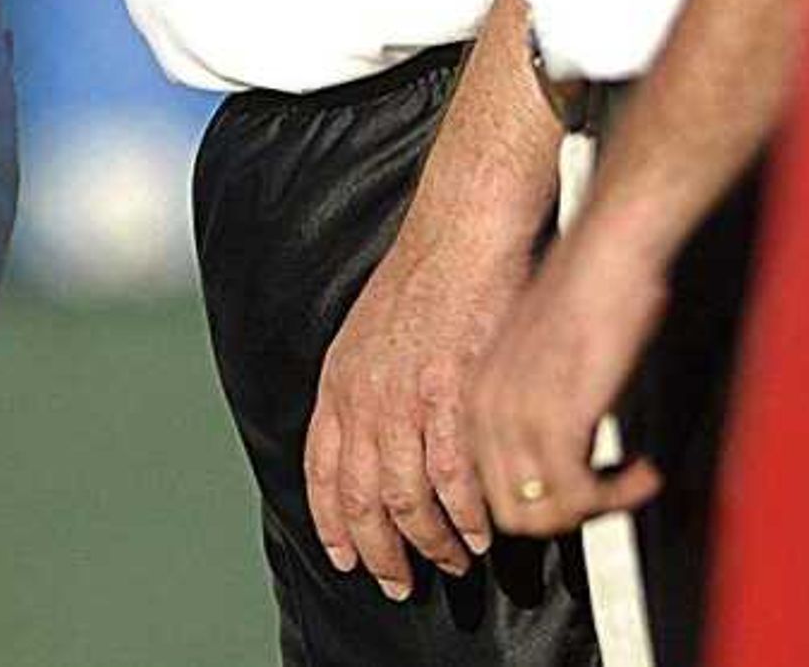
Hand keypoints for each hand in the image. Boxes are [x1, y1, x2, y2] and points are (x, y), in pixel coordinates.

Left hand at [304, 210, 535, 597]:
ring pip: (409, 499)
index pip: (323, 473)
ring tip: (457, 558)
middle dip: (383, 552)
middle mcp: (363, 397)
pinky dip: (469, 514)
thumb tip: (374, 432)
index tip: (348, 558)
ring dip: (434, 541)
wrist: (466, 226)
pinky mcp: (452, 394)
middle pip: (363, 500)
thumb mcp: (368, 329)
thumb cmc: (430, 271)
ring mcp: (406, 398)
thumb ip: (364, 384)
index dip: (333, 524)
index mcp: (340, 382)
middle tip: (404, 582)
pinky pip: (454, 478)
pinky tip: (485, 527)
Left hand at [468, 216, 665, 536]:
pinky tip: (645, 468)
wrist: (611, 244)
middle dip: (570, 516)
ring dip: (600, 509)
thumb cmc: (594, 285)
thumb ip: (538, 407)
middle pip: (512, 514)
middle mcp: (487, 409)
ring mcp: (519, 416)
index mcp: (478, 393)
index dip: (545, 501)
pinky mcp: (558, 418)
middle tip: (615, 493)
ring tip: (636, 480)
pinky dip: (620, 496)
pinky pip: (581, 496)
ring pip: (545, 515)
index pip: (489, 487)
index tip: (586, 489)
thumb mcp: (545, 356)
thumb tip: (566, 457)